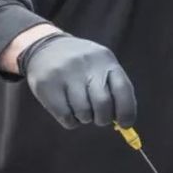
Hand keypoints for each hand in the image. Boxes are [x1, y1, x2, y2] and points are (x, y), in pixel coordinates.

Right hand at [19, 33, 136, 129]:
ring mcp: (65, 74)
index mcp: (105, 60)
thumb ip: (113, 90)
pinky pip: (66, 116)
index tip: (125, 124)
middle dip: (104, 118)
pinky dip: (71, 121)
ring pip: (83, 113)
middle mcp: (87, 65)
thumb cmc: (82, 65)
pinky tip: (69, 111)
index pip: (123, 89)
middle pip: (103, 103)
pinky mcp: (46, 85)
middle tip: (100, 119)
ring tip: (81, 109)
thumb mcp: (101, 66)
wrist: (46, 48)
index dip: (127, 111)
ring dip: (85, 119)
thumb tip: (123, 121)